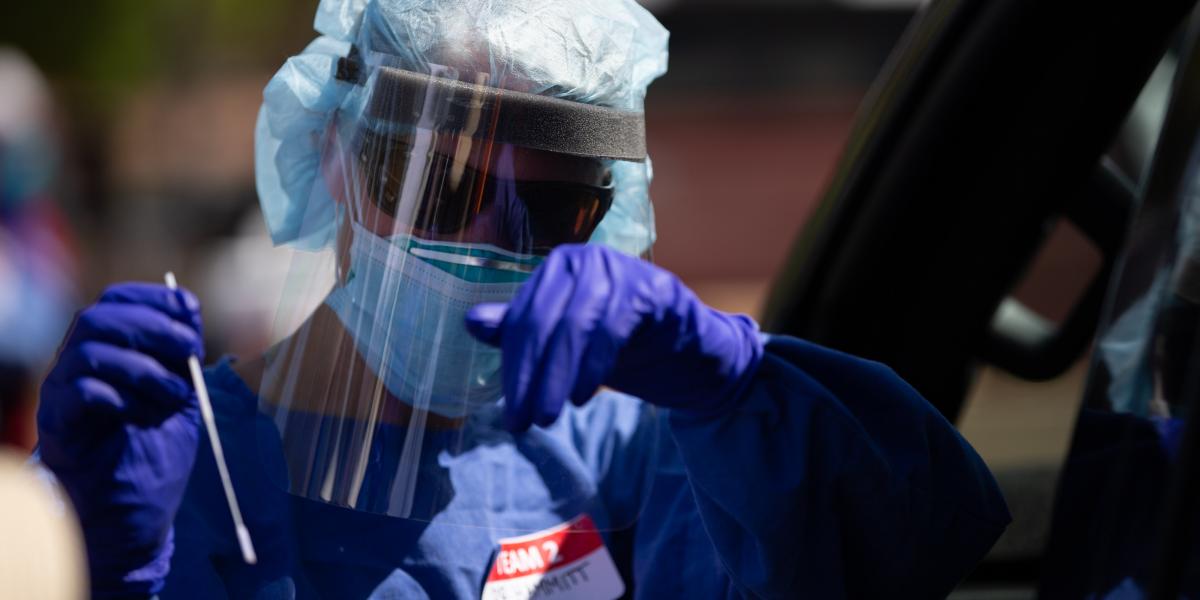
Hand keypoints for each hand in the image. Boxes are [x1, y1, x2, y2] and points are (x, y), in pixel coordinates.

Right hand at [37, 283, 204, 597]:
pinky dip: (116, 395)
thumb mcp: (181, 394)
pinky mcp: (58, 425)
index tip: (190, 313)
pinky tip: (138, 414)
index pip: (116, 300)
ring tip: (171, 396)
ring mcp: (62, 393)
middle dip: (153, 326)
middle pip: (98, 317)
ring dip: (142, 367)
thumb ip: (184, 354)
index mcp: (108, 350)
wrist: (134, 511)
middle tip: (189, 351)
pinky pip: (78, 392)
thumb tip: (190, 308)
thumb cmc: (155, 449)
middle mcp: (77, 364)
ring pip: (89, 351)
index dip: (154, 298)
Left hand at [465, 244, 762, 431]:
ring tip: (548, 416)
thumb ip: (524, 333)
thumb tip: (471, 321)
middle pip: (545, 321)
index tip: (511, 412)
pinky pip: (614, 327)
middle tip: (523, 423)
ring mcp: (623, 270)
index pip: (524, 319)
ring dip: (558, 376)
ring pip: (576, 325)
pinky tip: (581, 397)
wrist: (693, 354)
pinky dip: (594, 365)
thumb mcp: (568, 346)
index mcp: (560, 268)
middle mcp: (588, 259)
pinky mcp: (655, 289)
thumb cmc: (625, 346)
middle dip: (531, 377)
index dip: (514, 367)